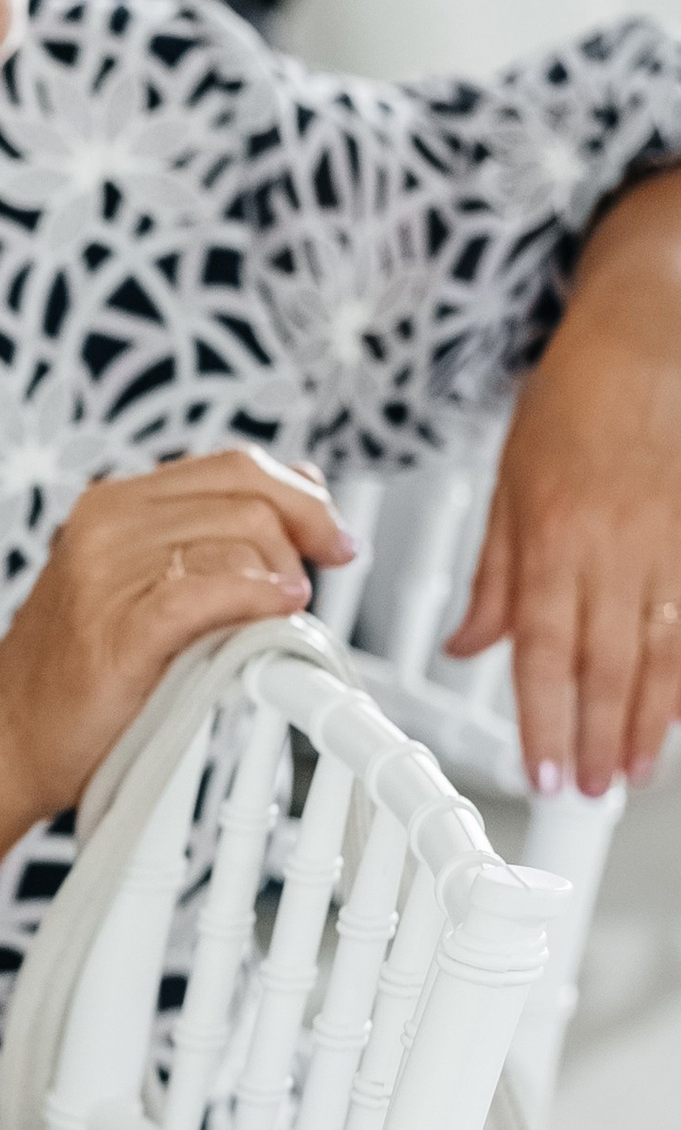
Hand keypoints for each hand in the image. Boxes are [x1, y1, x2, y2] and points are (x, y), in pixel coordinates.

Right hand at [0, 449, 357, 824]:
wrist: (6, 738)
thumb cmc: (80, 671)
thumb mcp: (138, 582)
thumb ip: (207, 538)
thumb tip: (303, 495)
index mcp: (114, 504)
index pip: (236, 465)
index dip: (303, 495)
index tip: (335, 540)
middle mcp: (105, 524)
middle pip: (247, 496)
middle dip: (304, 538)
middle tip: (310, 589)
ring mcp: (104, 573)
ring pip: (239, 538)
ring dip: (281, 579)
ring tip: (277, 619)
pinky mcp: (114, 629)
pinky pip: (209, 593)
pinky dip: (256, 601)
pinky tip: (272, 619)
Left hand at [453, 225, 680, 793]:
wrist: (644, 338)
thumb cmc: (572, 403)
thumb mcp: (510, 486)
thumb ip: (494, 577)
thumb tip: (468, 647)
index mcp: (552, 538)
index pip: (543, 652)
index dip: (545, 720)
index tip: (545, 770)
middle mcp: (614, 548)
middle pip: (606, 666)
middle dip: (598, 738)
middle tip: (591, 791)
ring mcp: (671, 544)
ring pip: (662, 654)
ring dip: (650, 722)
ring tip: (635, 772)